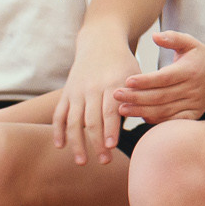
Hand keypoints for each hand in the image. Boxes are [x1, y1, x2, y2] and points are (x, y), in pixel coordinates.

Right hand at [55, 36, 141, 164]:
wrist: (101, 42)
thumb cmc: (124, 64)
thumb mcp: (136, 76)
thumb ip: (139, 98)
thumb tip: (146, 123)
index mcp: (112, 84)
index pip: (110, 111)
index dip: (110, 130)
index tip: (112, 147)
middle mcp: (92, 88)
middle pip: (91, 120)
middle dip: (96, 143)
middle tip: (104, 161)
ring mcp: (76, 91)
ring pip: (73, 121)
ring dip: (76, 143)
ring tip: (82, 163)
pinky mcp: (66, 93)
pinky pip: (59, 115)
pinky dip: (58, 131)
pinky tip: (60, 146)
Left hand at [113, 32, 204, 125]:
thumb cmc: (200, 56)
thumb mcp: (190, 42)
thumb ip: (173, 38)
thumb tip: (155, 36)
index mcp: (189, 71)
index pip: (164, 78)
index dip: (145, 81)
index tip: (127, 81)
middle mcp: (192, 89)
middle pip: (160, 96)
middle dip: (136, 97)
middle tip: (116, 95)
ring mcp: (194, 104)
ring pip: (164, 111)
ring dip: (141, 111)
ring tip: (122, 109)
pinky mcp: (194, 114)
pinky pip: (172, 120)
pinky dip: (155, 120)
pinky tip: (139, 116)